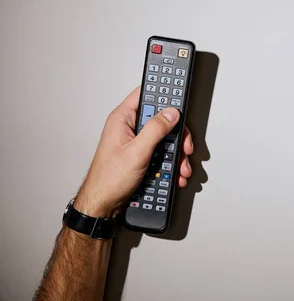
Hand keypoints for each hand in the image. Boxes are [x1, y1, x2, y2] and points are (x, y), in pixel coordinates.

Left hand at [74, 87, 193, 216]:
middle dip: (176, 134)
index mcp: (122, 119)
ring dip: (176, 153)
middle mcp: (129, 128)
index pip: (145, 95)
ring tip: (180, 166)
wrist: (102, 205)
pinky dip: (171, 163)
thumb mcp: (136, 152)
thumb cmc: (108, 180)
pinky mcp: (142, 155)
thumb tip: (171, 113)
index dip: (163, 95)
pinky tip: (174, 173)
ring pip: (165, 138)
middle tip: (183, 145)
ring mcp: (137, 142)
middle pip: (161, 119)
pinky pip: (162, 152)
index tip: (178, 102)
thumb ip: (155, 129)